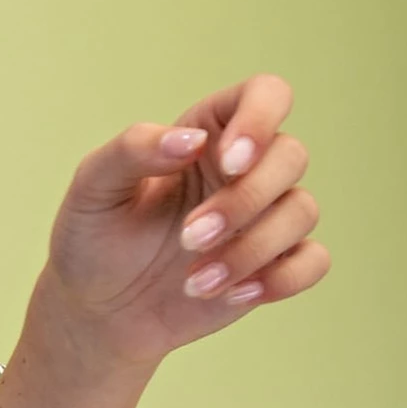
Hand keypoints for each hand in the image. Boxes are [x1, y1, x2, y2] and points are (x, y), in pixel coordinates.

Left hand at [36, 72, 329, 371]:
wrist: (96, 312)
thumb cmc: (94, 239)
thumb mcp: (93, 187)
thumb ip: (133, 149)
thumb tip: (192, 140)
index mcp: (209, 134)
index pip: (266, 95)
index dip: (261, 119)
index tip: (228, 162)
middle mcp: (246, 170)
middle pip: (292, 156)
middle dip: (244, 200)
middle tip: (189, 239)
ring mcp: (264, 218)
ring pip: (303, 211)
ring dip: (251, 249)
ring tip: (194, 281)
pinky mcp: (272, 266)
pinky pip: (313, 262)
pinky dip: (281, 279)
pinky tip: (232, 295)